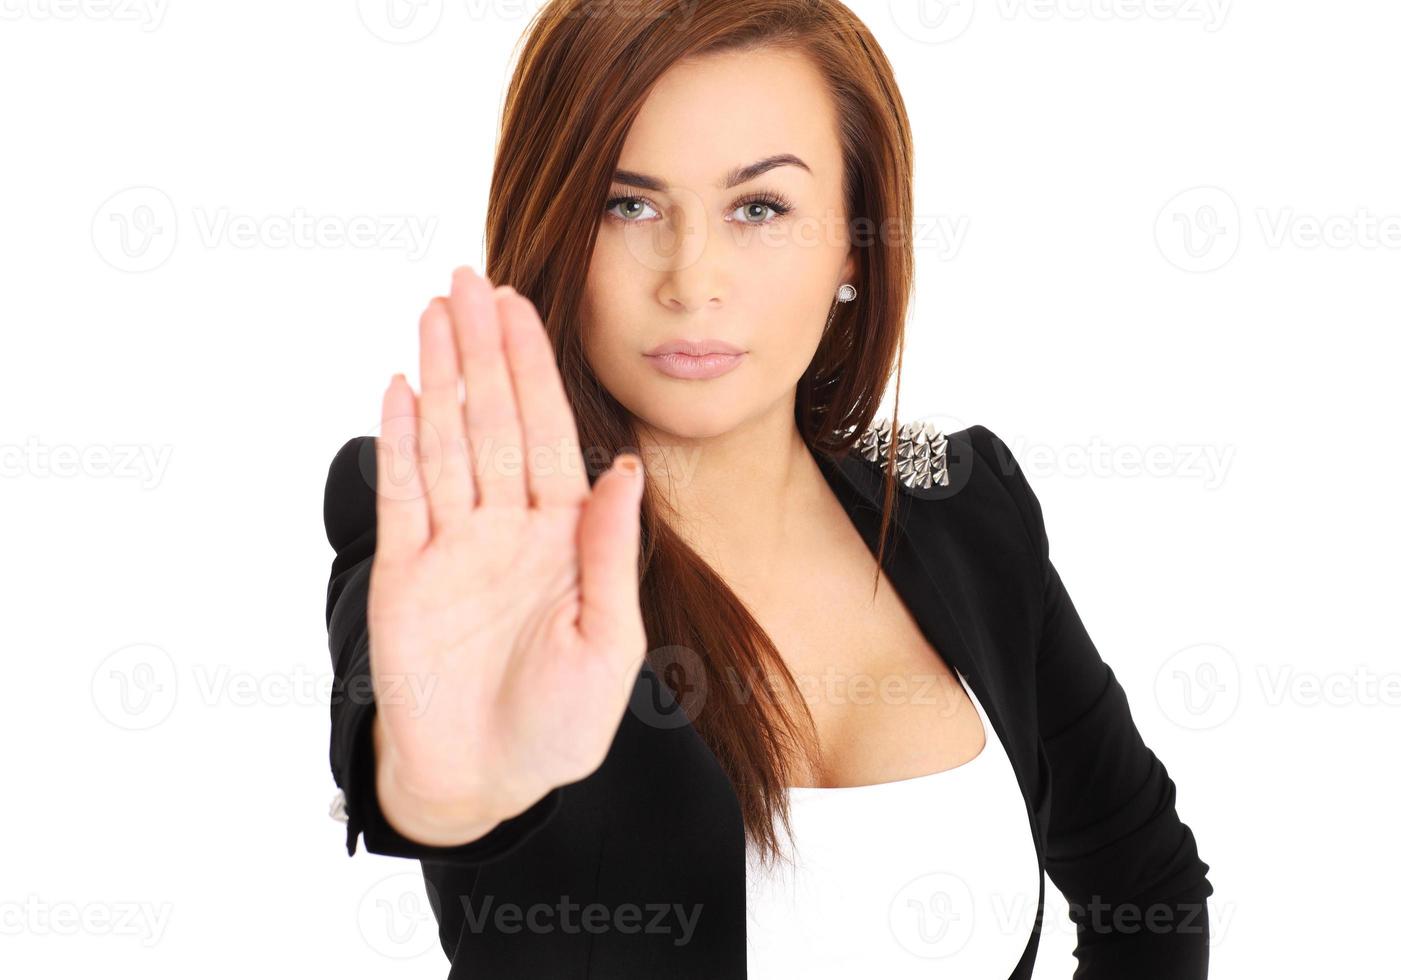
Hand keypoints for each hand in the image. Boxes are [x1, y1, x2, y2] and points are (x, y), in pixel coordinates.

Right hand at [366, 266, 646, 844]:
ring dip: (441, 377)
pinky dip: (402, 442)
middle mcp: (507, 526)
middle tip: (468, 280)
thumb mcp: (608, 641)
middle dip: (483, 350)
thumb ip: (611, 552)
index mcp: (563, 536)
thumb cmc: (560, 723)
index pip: (547, 432)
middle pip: (492, 419)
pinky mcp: (406, 574)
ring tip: (434, 313)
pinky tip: (402, 387)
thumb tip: (625, 468)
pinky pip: (404, 495)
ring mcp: (453, 545)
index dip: (533, 368)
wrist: (486, 780)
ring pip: (446, 441)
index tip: (521, 306)